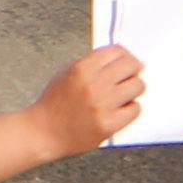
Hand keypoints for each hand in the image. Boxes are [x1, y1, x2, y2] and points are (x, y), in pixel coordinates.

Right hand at [31, 44, 148, 158]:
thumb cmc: (54, 103)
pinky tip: (121, 110)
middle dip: (134, 70)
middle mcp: (93, 84)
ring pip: (137, 86)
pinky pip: (135, 109)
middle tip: (131, 76)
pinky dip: (131, 108)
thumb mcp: (66, 73)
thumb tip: (118, 60)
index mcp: (81, 68)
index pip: (116, 51)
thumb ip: (91, 64)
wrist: (44, 131)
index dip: (125, 55)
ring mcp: (102, 105)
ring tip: (125, 95)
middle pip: (131, 66)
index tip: (128, 61)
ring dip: (134, 89)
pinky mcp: (109, 124)